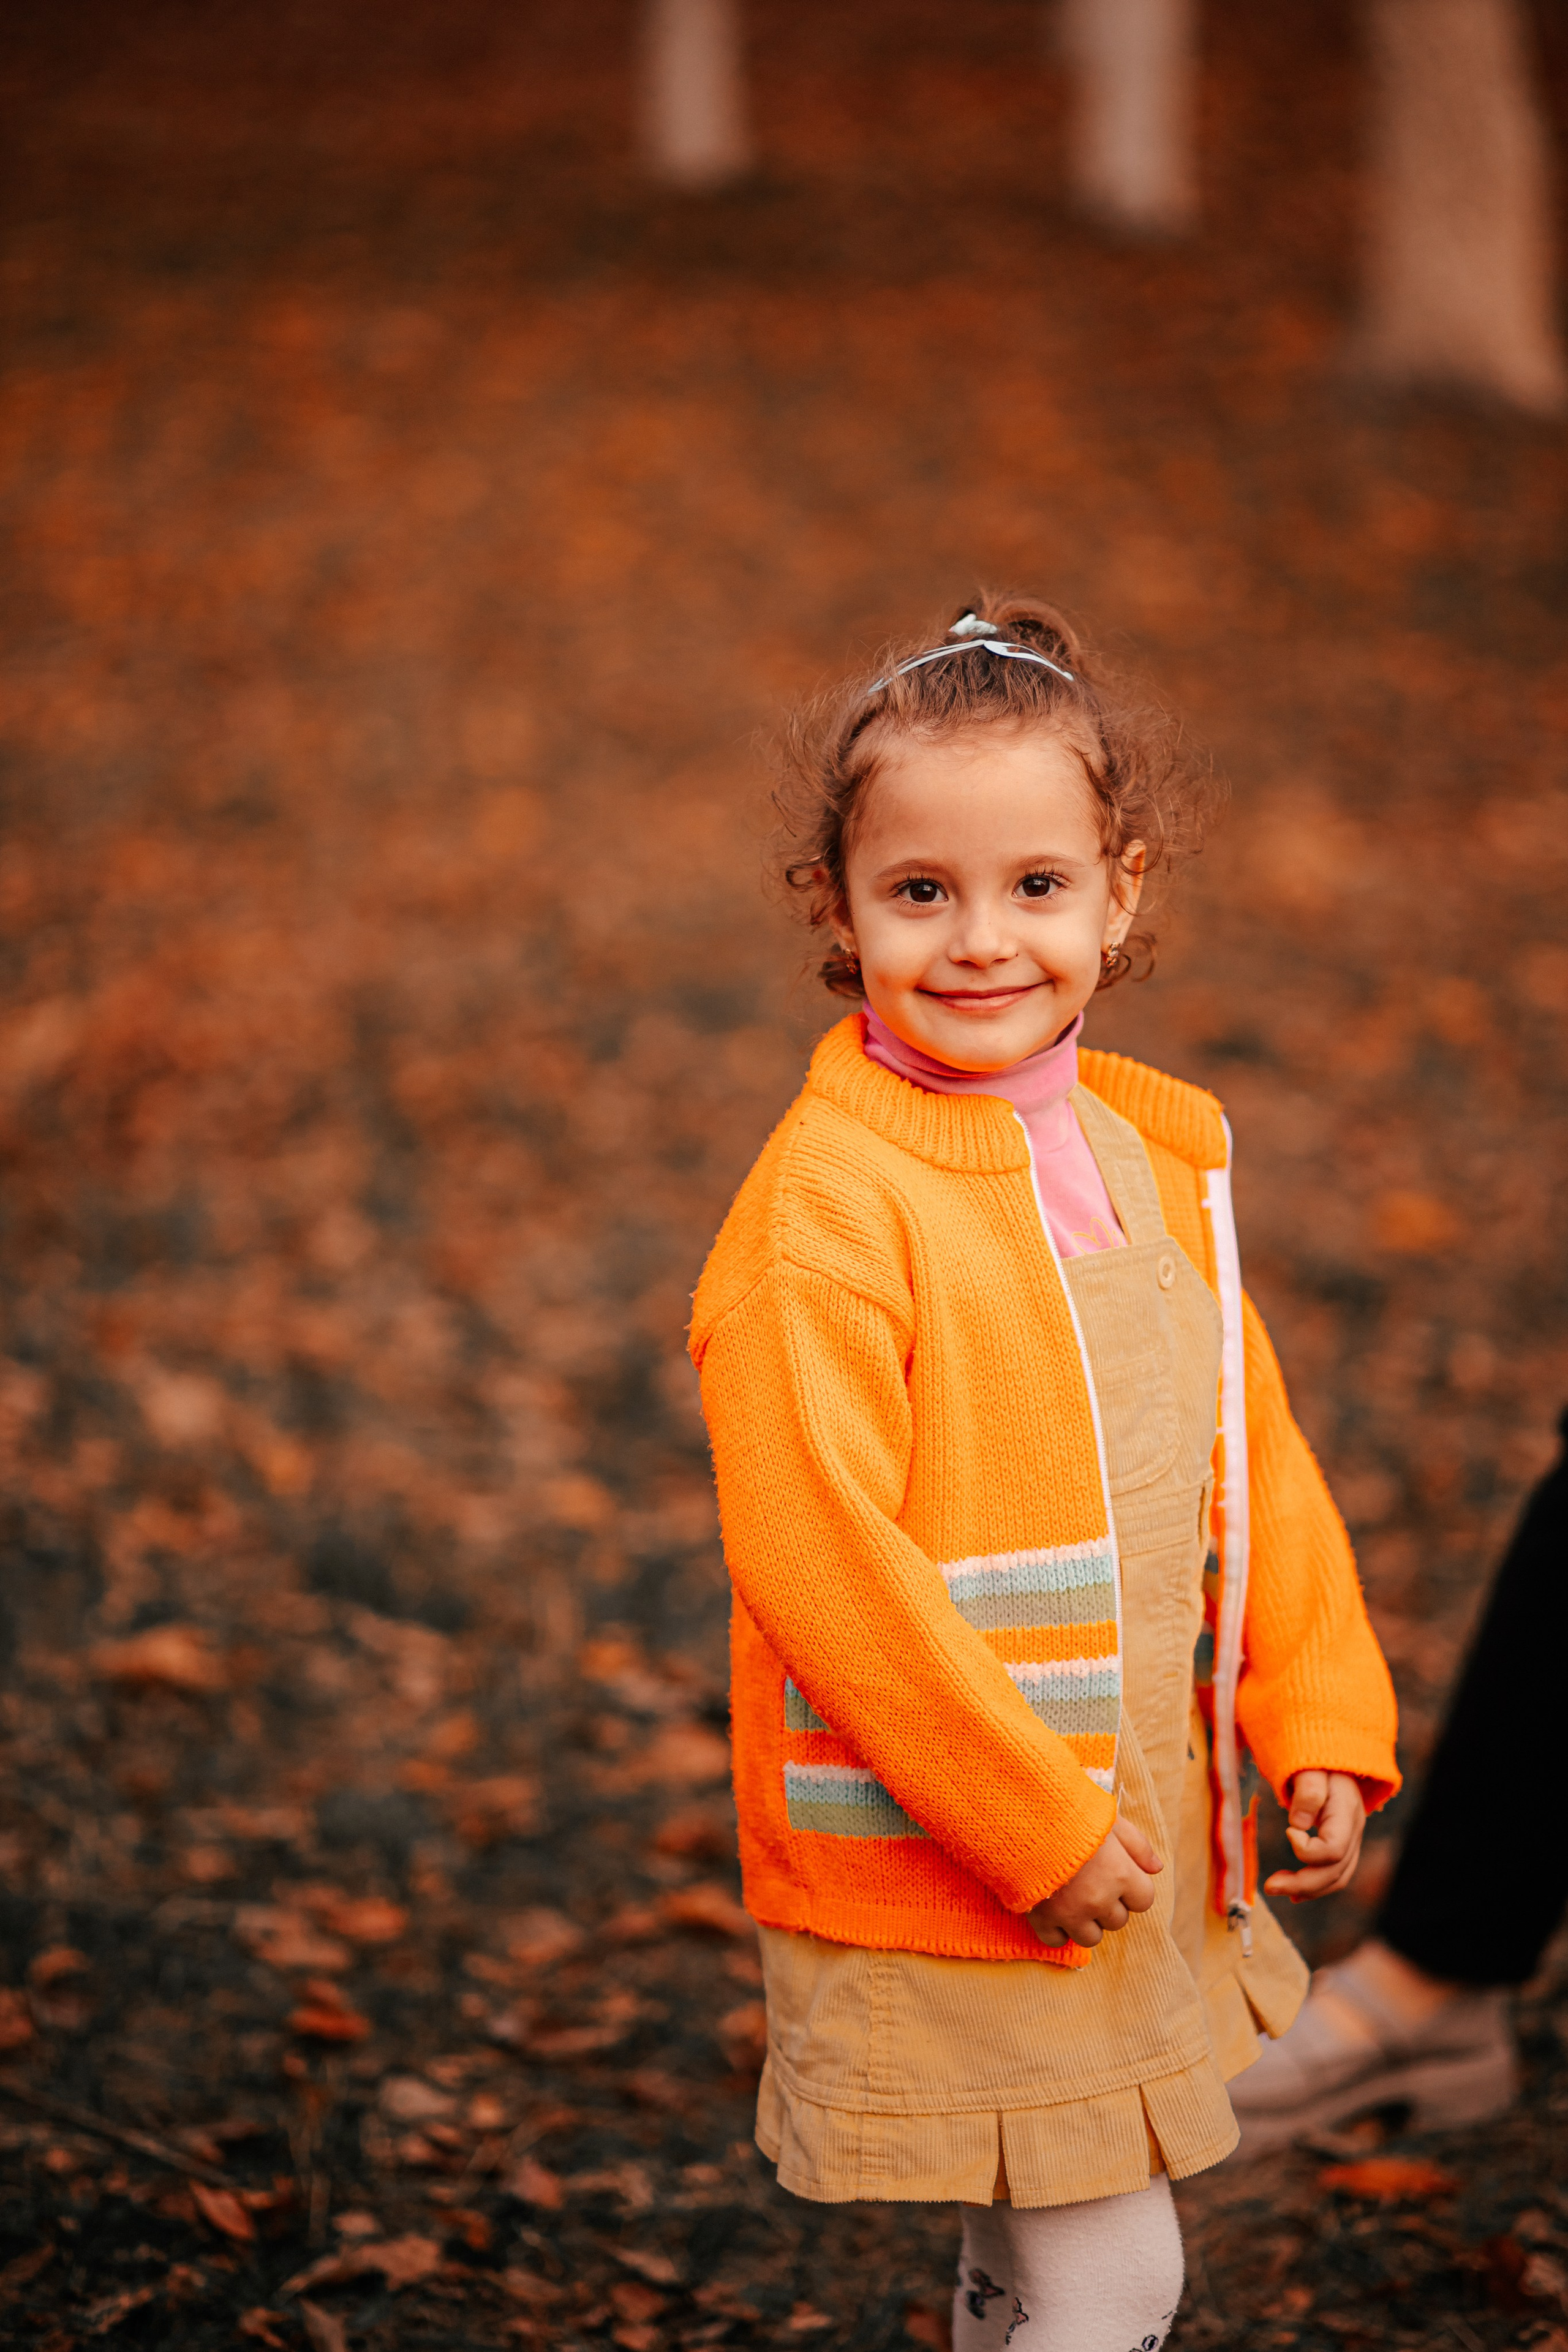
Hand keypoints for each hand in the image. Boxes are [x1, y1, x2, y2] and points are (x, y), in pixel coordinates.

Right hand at [1028, 1817, 1162, 1948]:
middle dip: (1107, 1904)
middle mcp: (1099, 1899)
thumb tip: (1156, 1868)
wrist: (1022, 1816)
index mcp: (1121, 1874)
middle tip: (1090, 1881)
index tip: (1116, 1875)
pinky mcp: (1042, 1919)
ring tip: (1072, 1897)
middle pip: (1117, 1921)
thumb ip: (1137, 1844)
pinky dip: (1056, 1930)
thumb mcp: (1110, 1819)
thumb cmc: (1069, 1813)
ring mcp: (1070, 1913)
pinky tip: (1052, 1909)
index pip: (1144, 1901)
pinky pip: (1057, 1941)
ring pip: (1091, 1938)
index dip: (1131, 1889)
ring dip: (1085, 1922)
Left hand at [1264, 1769, 1364, 1902]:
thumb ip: (1307, 1792)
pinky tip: (1294, 1893)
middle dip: (1302, 1883)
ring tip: (1275, 1888)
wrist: (1331, 1757)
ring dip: (1306, 1889)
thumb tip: (1298, 1825)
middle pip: (1336, 1871)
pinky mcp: (1343, 1844)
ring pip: (1337, 1878)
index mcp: (1347, 1812)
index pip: (1334, 1848)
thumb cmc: (1317, 1760)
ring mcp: (1352, 1840)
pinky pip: (1334, 1874)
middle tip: (1269, 1886)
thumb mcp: (1311, 1767)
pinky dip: (1315, 1886)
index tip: (1288, 1831)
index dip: (1308, 1850)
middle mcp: (1354, 1830)